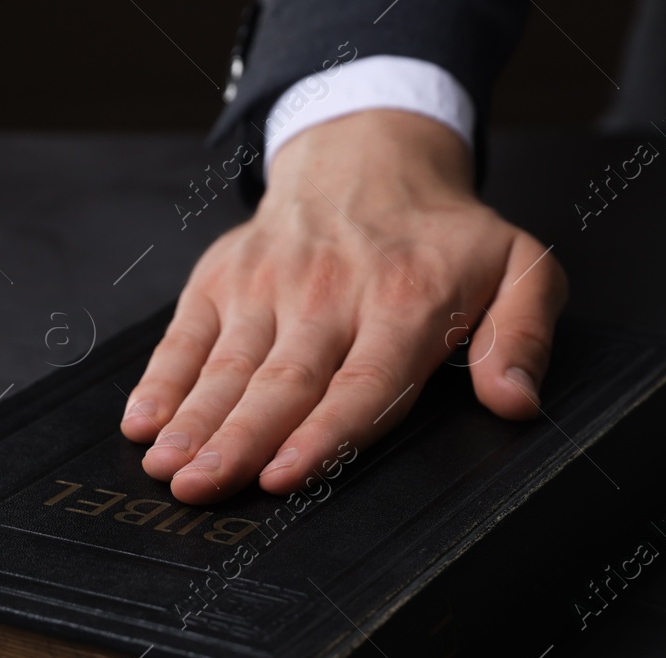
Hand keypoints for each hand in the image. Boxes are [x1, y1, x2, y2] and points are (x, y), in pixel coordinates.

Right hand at [119, 109, 567, 503]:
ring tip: (166, 468)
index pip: (360, 384)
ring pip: (227, 366)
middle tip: (200, 489)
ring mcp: (267, 286)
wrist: (368, 159)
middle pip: (280, 383)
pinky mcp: (223, 280)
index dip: (320, 435)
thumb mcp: (519, 268)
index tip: (283, 476)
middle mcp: (329, 293)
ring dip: (192, 421)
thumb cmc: (443, 238)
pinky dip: (160, 380)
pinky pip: (186, 337)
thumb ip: (525, 335)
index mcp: (404, 302)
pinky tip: (141, 421)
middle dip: (236, 441)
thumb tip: (516, 401)